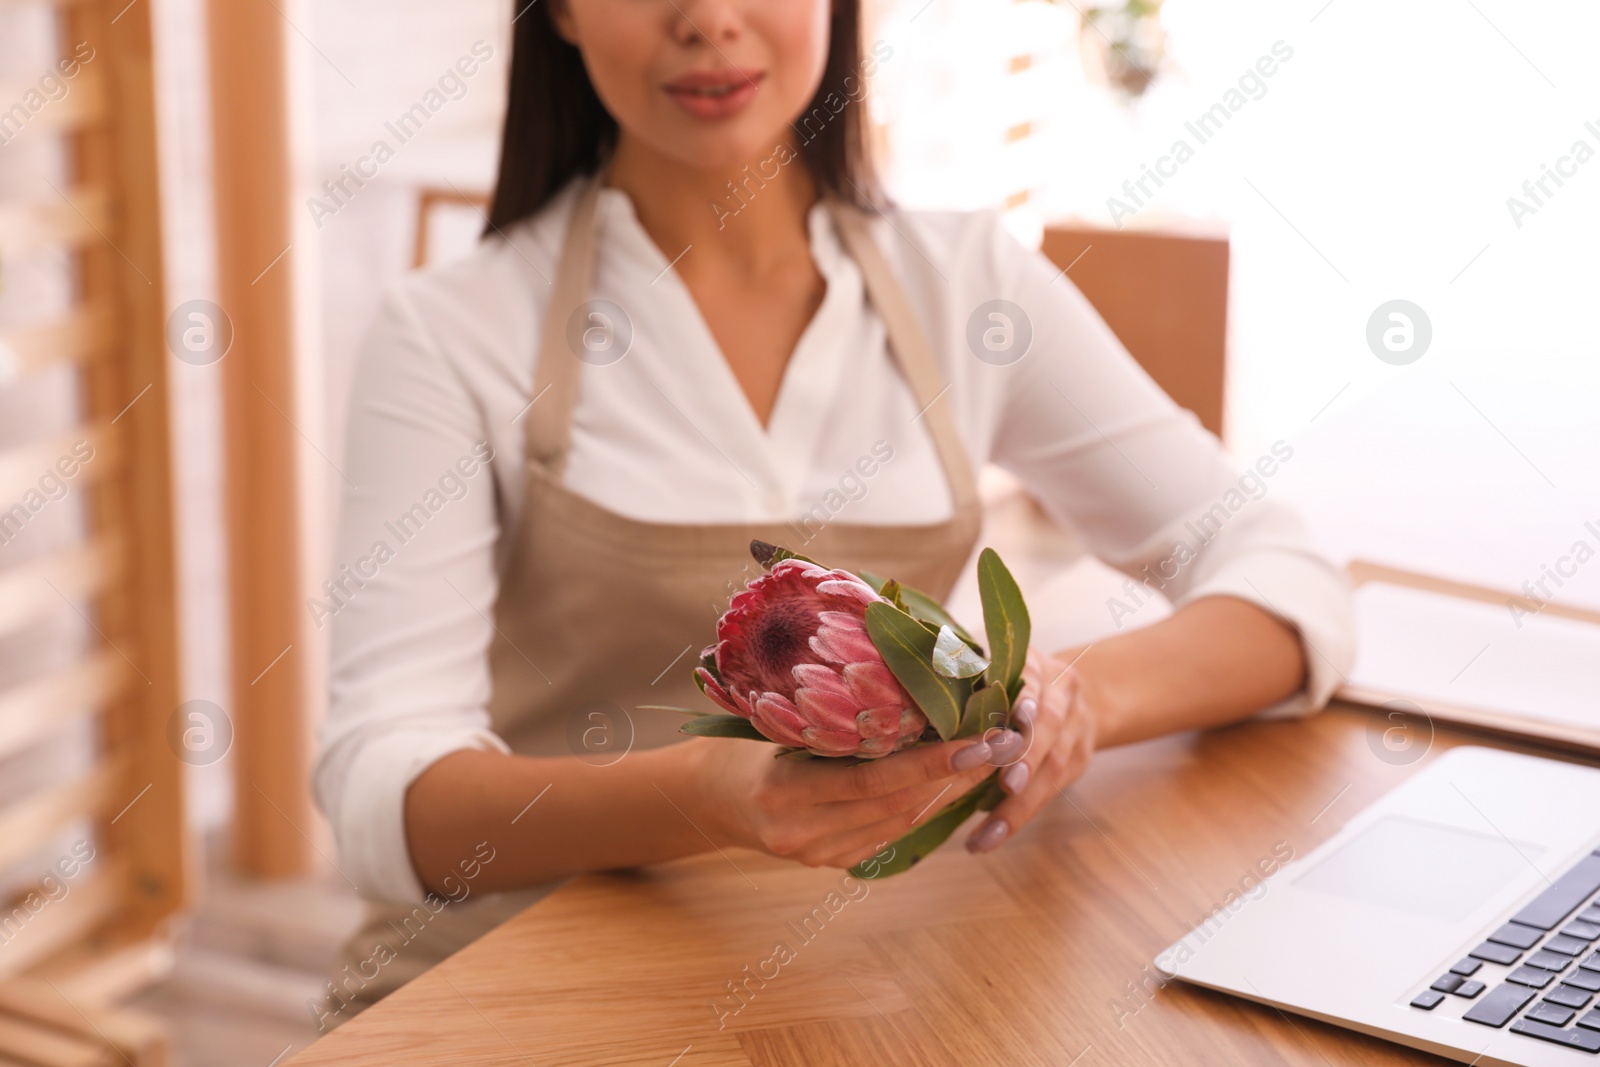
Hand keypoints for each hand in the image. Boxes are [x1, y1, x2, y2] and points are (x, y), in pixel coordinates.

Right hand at [687, 732, 1000, 868]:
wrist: (709, 798)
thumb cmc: (744, 742)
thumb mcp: (778, 723)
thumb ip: (835, 719)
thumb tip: (911, 688)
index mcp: (785, 791)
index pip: (875, 780)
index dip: (931, 761)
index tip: (978, 739)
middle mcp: (802, 832)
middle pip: (896, 805)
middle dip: (954, 773)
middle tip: (1002, 742)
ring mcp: (816, 854)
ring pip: (899, 823)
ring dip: (946, 790)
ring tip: (986, 757)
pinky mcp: (829, 864)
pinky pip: (888, 835)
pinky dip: (921, 807)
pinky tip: (948, 782)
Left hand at [964, 646, 1096, 853]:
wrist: (1079, 694)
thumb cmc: (1013, 682)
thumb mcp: (998, 668)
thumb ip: (970, 676)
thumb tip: (924, 681)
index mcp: (1038, 665)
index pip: (1034, 681)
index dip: (1023, 702)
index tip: (1010, 721)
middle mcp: (1063, 694)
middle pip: (1050, 727)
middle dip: (1028, 758)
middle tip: (1007, 785)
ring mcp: (1077, 728)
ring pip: (1054, 767)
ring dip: (1021, 804)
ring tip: (989, 833)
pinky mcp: (1079, 760)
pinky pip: (1052, 792)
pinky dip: (1021, 815)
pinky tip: (992, 837)